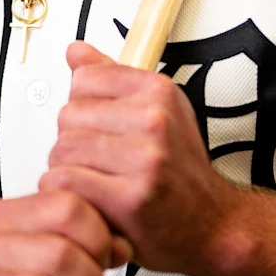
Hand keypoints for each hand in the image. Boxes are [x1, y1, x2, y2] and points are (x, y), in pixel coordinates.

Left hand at [40, 41, 235, 274]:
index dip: (83, 106)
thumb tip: (75, 51)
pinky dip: (69, 193)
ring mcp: (144, 158)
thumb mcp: (157, 111)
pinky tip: (90, 198)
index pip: (84, 79)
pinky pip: (67, 181)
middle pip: (68, 116)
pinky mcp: (130, 198)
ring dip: (67, 170)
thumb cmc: (181, 170)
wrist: (213, 224)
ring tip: (93, 181)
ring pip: (63, 149)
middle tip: (96, 162)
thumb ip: (112, 79)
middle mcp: (154, 119)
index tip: (100, 127)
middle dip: (72, 142)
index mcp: (158, 91)